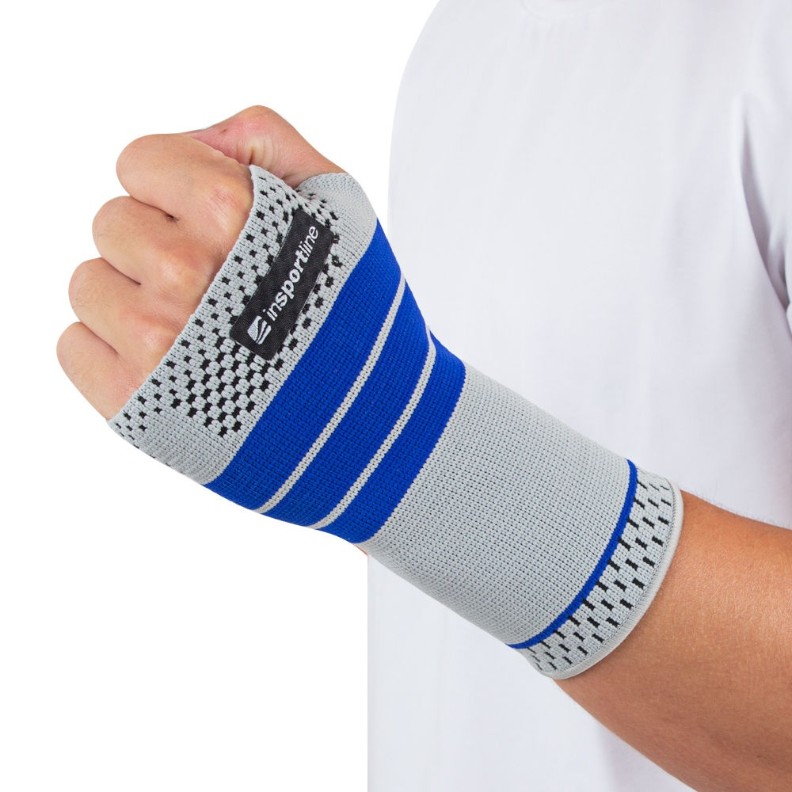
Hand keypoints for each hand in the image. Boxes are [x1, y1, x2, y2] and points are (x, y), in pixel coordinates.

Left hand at [57, 106, 341, 418]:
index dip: (174, 189)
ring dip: (134, 300)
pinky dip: (113, 353)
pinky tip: (172, 364)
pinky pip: (73, 345)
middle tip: (214, 287)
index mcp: (230, 211)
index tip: (206, 224)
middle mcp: (185, 270)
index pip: (139, 161)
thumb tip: (196, 140)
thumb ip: (268, 143)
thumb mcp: (340, 206)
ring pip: (88, 283)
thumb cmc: (352, 318)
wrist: (366, 423)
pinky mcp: (131, 397)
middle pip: (111, 222)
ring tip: (197, 330)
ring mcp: (153, 338)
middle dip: (157, 245)